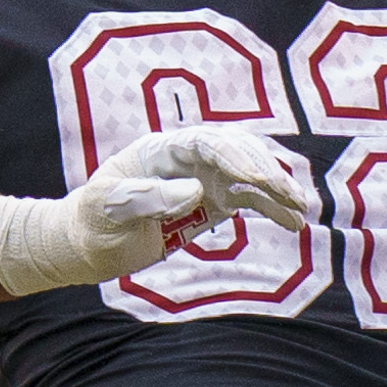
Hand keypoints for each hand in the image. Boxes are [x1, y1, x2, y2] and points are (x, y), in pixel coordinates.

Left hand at [0, 126, 316, 294]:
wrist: (87, 244)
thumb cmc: (91, 222)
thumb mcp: (106, 210)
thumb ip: (144, 197)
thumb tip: (194, 191)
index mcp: (161, 149)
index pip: (206, 142)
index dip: (234, 156)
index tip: (255, 179)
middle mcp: (187, 158)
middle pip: (236, 152)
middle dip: (264, 170)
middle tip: (289, 194)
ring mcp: (203, 178)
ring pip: (248, 174)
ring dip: (276, 188)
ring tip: (299, 208)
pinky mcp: (212, 201)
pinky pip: (248, 200)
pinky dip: (271, 208)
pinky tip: (292, 221)